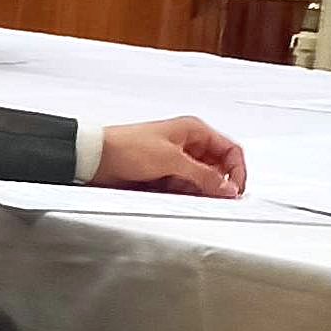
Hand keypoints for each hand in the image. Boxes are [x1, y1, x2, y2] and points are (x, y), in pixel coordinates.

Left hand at [92, 116, 246, 195]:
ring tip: (185, 194)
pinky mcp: (163, 174)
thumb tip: (229, 188)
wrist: (94, 157)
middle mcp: (188, 144)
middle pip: (218, 167)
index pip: (230, 151)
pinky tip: (172, 195)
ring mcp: (175, 159)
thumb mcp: (171, 161)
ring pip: (201, 179)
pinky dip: (183, 193)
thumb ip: (203, 176)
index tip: (234, 191)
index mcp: (194, 131)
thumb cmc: (127, 148)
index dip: (237, 171)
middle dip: (216, 184)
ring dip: (198, 190)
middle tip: (213, 198)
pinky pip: (183, 186)